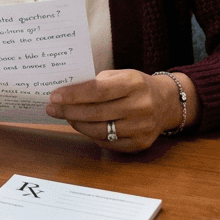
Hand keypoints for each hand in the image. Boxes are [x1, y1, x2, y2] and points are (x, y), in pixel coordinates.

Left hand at [45, 69, 197, 151]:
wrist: (166, 103)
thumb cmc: (137, 86)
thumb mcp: (121, 75)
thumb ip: (97, 82)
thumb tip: (66, 94)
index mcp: (134, 84)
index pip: (98, 90)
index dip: (74, 95)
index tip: (55, 96)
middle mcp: (140, 106)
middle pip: (96, 113)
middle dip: (69, 111)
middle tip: (52, 109)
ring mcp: (141, 128)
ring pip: (99, 131)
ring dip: (78, 124)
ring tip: (67, 117)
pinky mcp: (140, 144)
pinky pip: (108, 143)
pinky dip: (92, 136)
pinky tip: (84, 127)